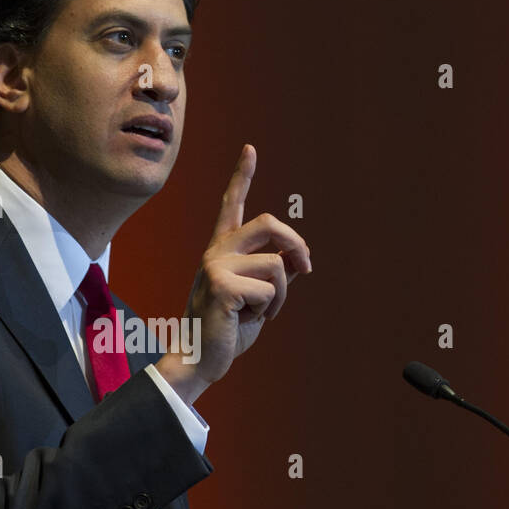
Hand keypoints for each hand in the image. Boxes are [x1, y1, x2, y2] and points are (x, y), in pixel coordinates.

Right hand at [154, 145, 310, 404]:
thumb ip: (276, 274)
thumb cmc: (229, 330)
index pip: (231, 206)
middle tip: (307, 269)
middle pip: (269, 223)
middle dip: (297, 244)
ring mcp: (216, 265)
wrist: (201, 359)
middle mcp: (216, 251)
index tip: (250, 149)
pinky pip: (270, 288)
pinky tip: (248, 320)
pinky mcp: (221, 284)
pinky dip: (270, 309)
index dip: (241, 176)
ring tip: (262, 313)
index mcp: (222, 250)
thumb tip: (298, 258)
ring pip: (277, 264)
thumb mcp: (260, 297)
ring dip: (281, 296)